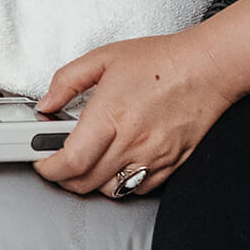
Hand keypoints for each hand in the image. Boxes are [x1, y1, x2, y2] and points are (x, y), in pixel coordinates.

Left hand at [32, 30, 233, 198]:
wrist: (207, 68)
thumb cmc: (161, 61)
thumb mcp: (103, 58)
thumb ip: (66, 80)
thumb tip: (46, 103)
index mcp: (110, 115)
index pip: (71, 161)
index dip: (49, 168)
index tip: (42, 162)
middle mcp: (132, 142)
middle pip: (85, 182)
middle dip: (64, 177)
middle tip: (58, 163)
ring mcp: (153, 157)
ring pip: (111, 191)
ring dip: (91, 183)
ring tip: (87, 162)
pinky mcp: (171, 165)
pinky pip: (138, 189)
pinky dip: (121, 183)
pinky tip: (117, 164)